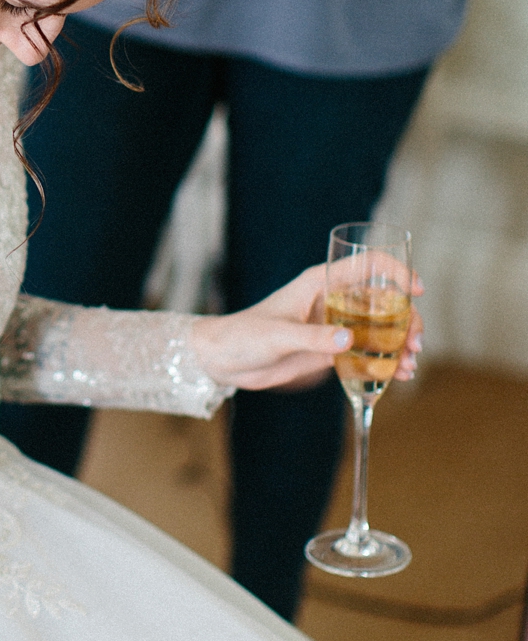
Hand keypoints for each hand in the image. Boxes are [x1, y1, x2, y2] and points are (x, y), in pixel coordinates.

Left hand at [191, 266, 424, 390]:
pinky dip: (385, 362)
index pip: (367, 265)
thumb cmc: (244, 335)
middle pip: (382, 300)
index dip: (395, 272)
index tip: (417, 290)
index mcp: (319, 283)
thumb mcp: (278, 335)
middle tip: (416, 343)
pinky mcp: (330, 350)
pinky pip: (365, 353)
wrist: (224, 360)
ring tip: (410, 365)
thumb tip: (349, 341)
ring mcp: (333, 326)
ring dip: (400, 344)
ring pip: (378, 329)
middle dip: (406, 319)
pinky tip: (399, 376)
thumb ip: (313, 338)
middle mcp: (332, 300)